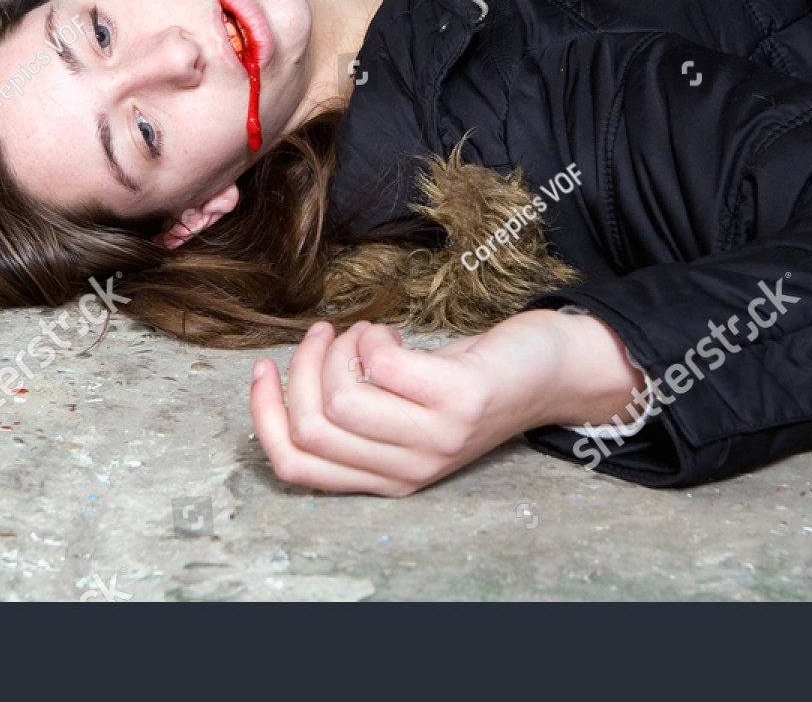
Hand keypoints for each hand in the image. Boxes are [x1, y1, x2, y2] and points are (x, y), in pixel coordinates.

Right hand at [248, 308, 643, 496]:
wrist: (549, 373)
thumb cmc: (465, 383)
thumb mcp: (403, 414)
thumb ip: (353, 416)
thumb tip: (283, 385)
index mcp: (384, 479)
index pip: (297, 468)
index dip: (264, 418)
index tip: (261, 370)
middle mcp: (408, 469)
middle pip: (313, 427)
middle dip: (301, 368)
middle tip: (322, 336)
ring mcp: (434, 438)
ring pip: (341, 397)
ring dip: (339, 348)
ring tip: (365, 334)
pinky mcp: (458, 400)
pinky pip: (381, 363)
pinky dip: (373, 335)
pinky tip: (391, 332)